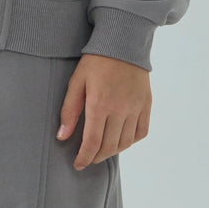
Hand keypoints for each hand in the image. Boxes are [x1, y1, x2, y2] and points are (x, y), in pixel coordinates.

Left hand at [55, 53, 150, 170]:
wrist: (122, 42)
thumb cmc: (95, 61)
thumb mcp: (77, 81)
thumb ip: (69, 110)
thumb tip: (62, 137)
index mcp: (99, 104)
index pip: (92, 143)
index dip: (84, 158)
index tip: (78, 164)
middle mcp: (120, 109)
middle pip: (109, 147)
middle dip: (96, 157)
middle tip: (88, 157)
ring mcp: (135, 108)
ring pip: (125, 142)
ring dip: (112, 151)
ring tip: (102, 150)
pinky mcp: (146, 105)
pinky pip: (141, 132)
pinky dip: (131, 141)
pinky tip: (121, 139)